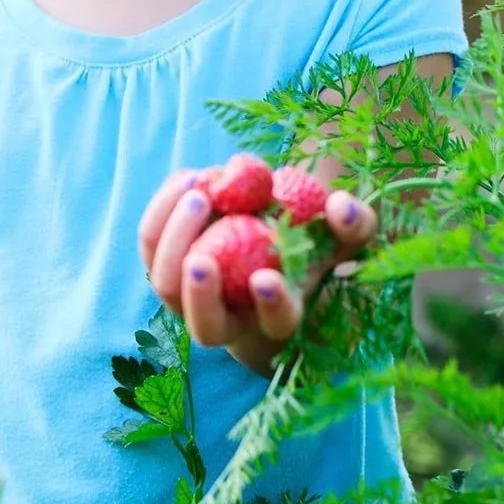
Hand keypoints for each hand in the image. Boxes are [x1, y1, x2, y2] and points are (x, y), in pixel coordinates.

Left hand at [137, 173, 379, 375]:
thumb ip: (353, 223)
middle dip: (201, 293)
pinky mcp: (165, 266)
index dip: (272, 305)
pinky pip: (150, 244)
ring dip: (175, 239)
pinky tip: (188, 178)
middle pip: (205, 325)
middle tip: (205, 252)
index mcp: (279, 316)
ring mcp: (190, 298)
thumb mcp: (341, 234)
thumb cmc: (310, 244)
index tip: (267, 277)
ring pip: (167, 285)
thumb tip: (340, 206)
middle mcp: (231, 319)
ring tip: (198, 189)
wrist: (266, 242)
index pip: (277, 323)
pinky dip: (162, 211)